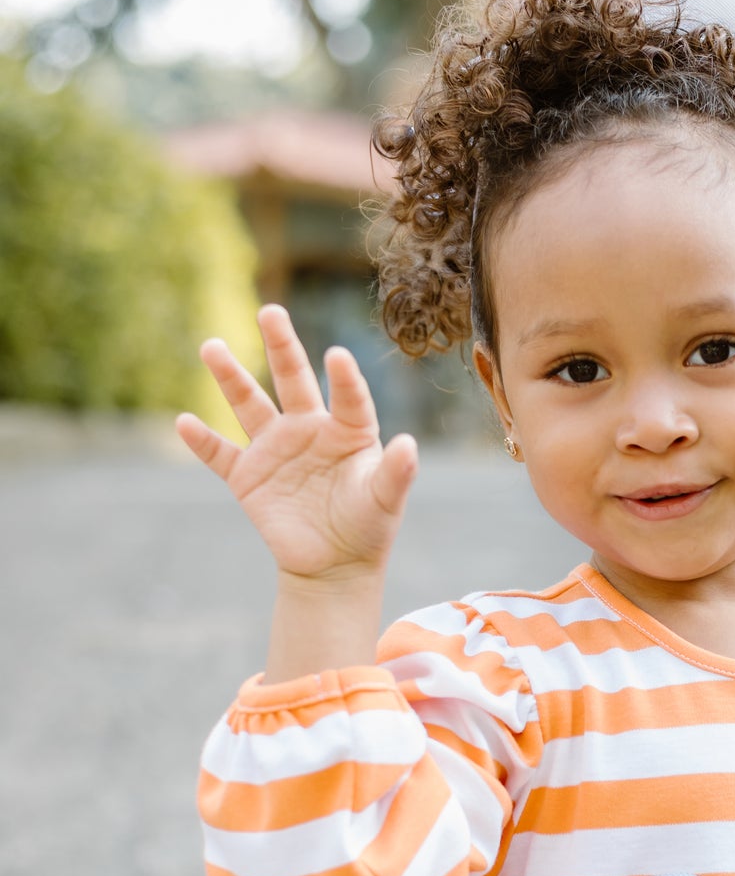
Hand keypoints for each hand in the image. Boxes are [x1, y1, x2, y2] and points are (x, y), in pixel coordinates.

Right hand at [175, 304, 417, 585]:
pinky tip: (184, 423)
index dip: (344, 378)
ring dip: (230, 377)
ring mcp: (275, 449)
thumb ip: (397, 472)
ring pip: (249, 404)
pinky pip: (220, 454)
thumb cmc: (368, 526)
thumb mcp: (385, 500)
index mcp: (348, 430)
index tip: (337, 357)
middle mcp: (309, 429)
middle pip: (292, 379)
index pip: (348, 397)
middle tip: (270, 311)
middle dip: (281, 346)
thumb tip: (409, 445)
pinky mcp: (248, 476)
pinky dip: (202, 441)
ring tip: (212, 346)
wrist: (334, 564)